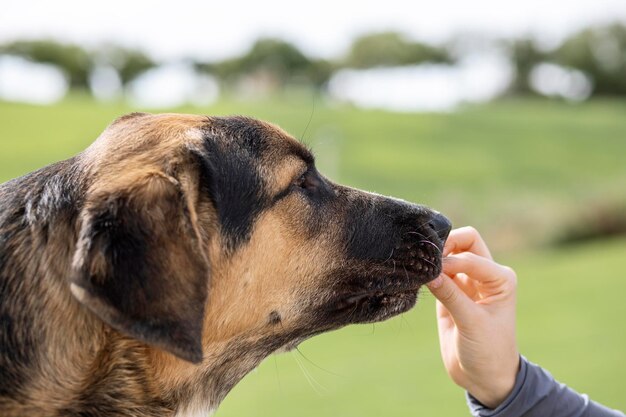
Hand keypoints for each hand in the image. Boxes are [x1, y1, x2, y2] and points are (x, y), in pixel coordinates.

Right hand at [427, 226, 519, 408]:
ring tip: (417, 267)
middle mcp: (485, 276)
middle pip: (464, 242)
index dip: (452, 259)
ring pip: (449, 256)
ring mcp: (467, 284)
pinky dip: (427, 273)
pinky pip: (437, 274)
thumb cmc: (489, 351)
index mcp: (500, 279)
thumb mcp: (472, 323)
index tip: (434, 272)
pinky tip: (416, 277)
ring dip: (435, 259)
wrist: (484, 377)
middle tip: (426, 257)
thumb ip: (451, 296)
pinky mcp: (450, 294)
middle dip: (446, 245)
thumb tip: (429, 271)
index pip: (472, 254)